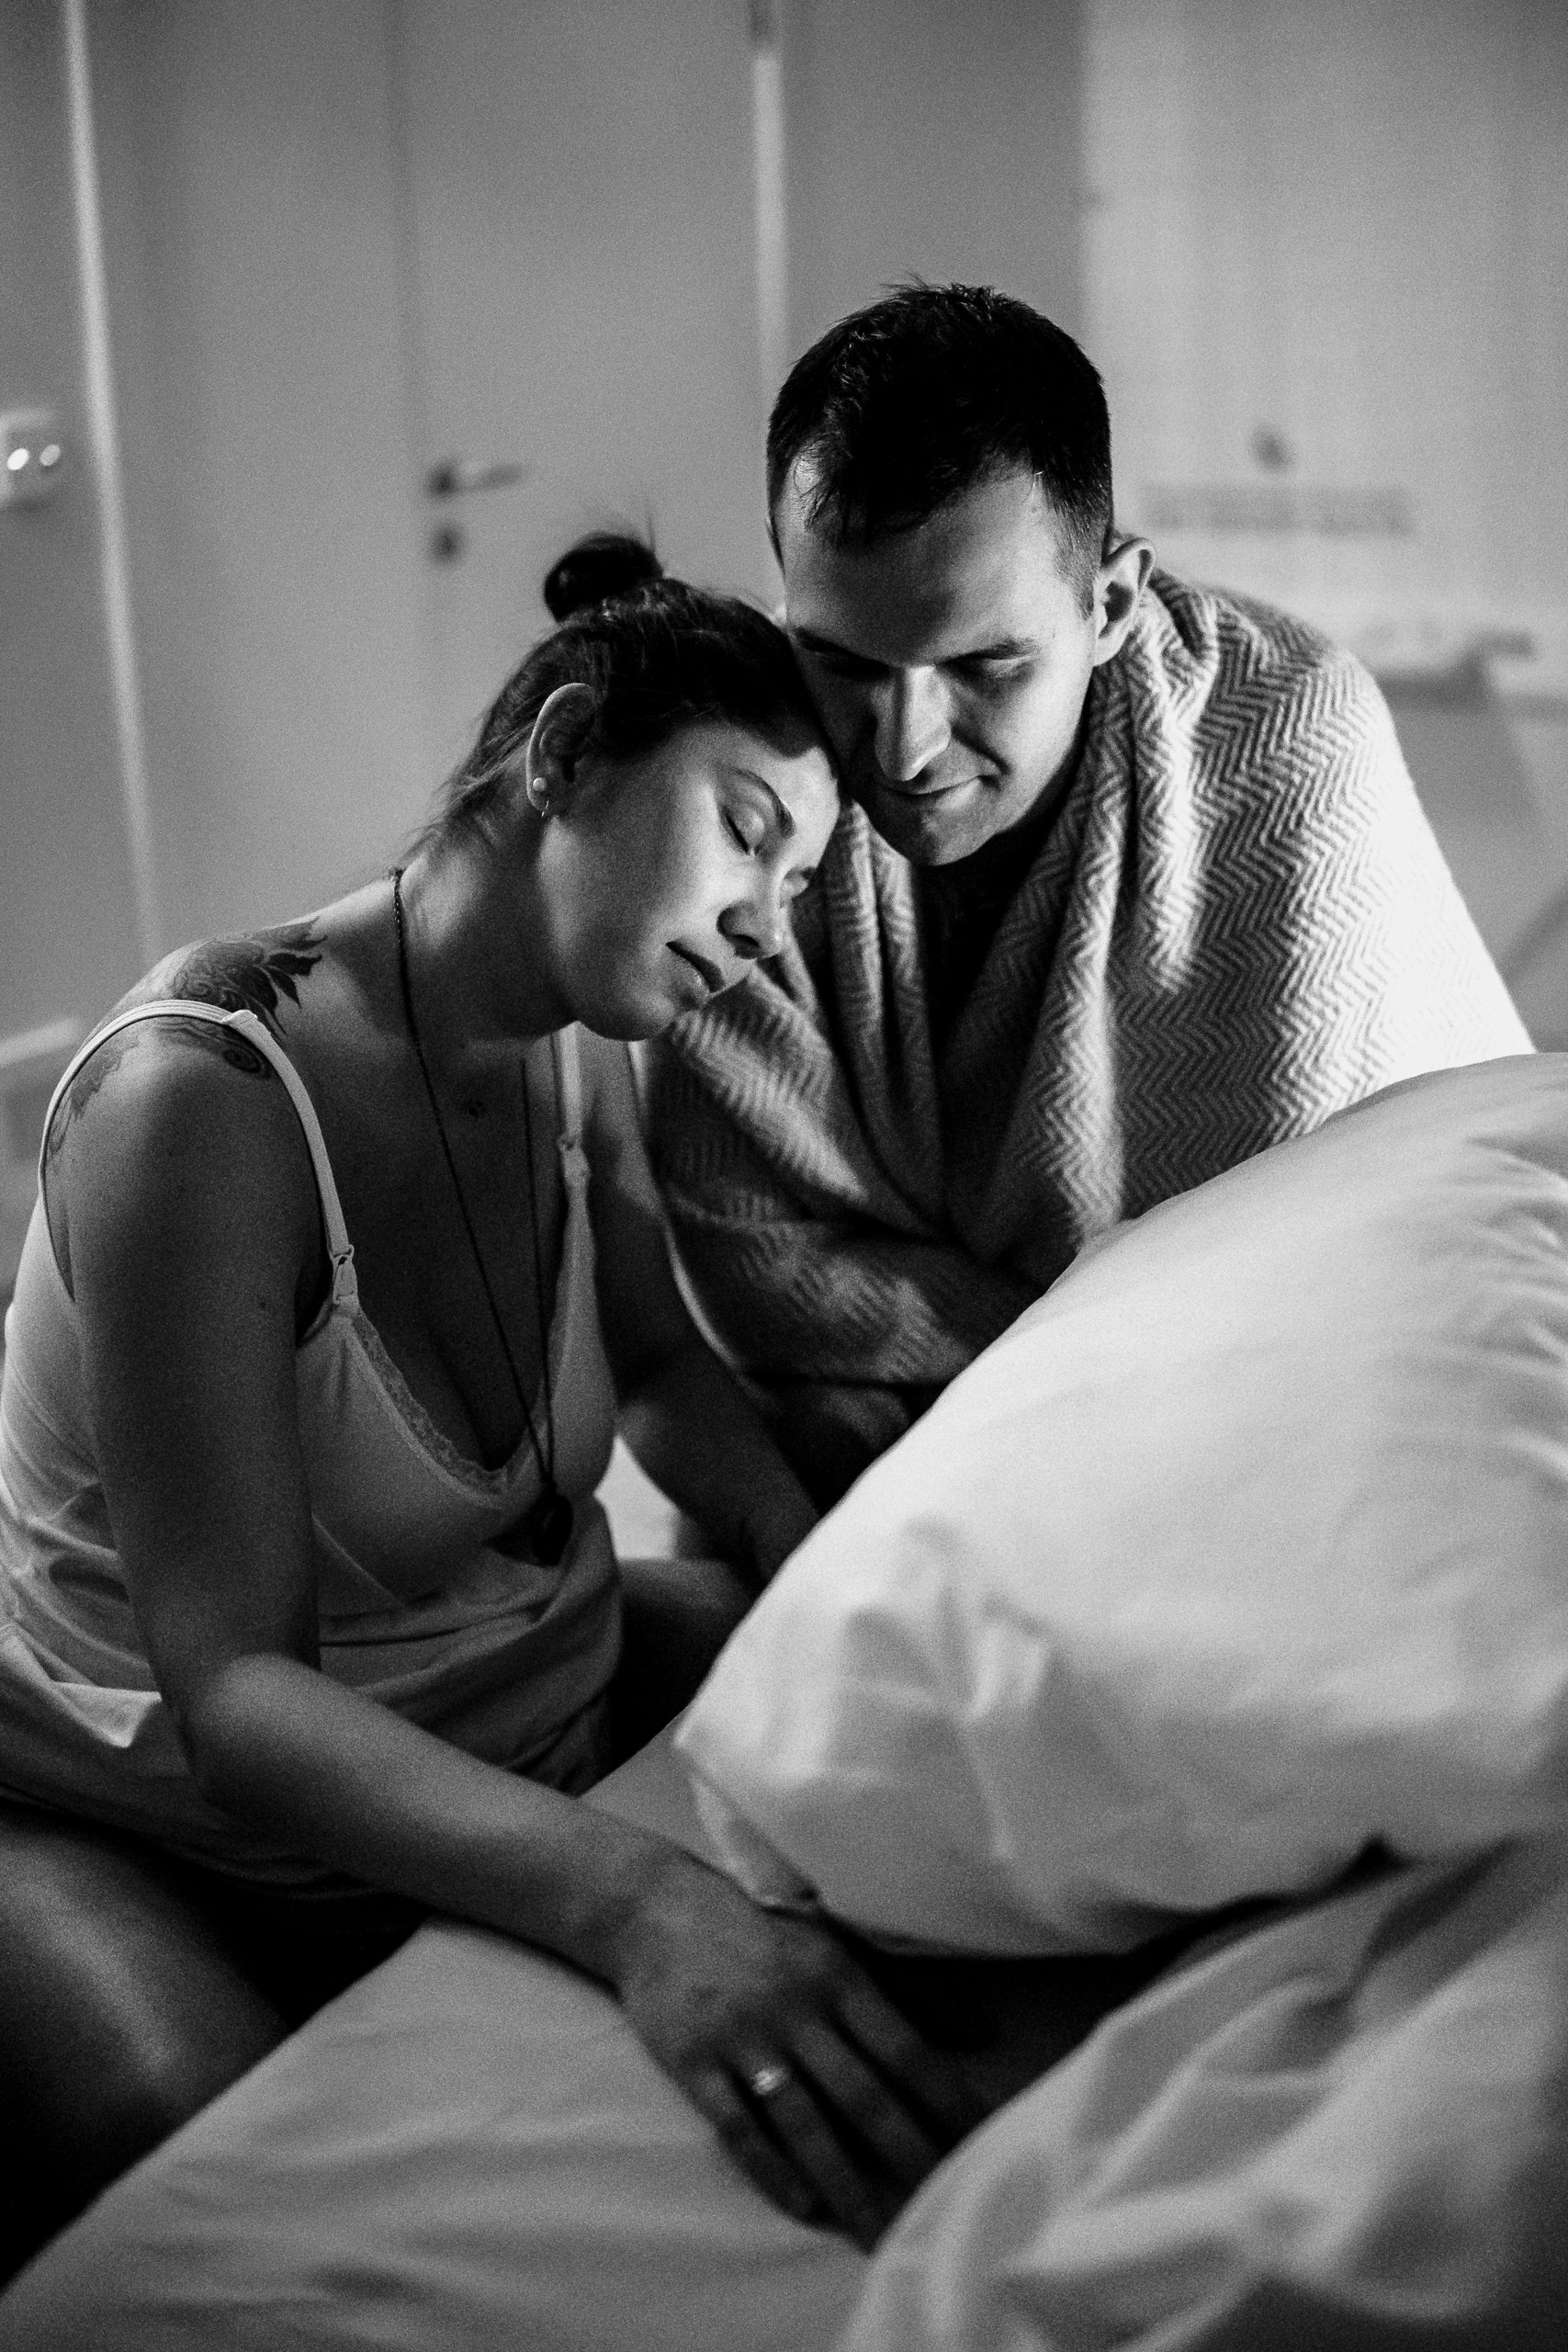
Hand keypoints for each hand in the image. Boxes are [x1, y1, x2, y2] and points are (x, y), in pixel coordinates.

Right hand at [608, 1850, 985, 2247]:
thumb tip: (987, 2034)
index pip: (905, 2049)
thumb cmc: (763, 1932)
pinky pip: (737, 2126)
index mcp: (839, 1976)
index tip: (984, 2150)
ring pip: (804, 2122)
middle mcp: (797, 2007)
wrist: (659, 1910)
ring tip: (879, 2236)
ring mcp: (743, 2036)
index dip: (946, 2103)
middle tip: (941, 2214)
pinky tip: (804, 2206)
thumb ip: (910, 1994)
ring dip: (846, 2184)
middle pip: (862, 2095)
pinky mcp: (694, 2061)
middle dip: (907, 2158)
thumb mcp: (839, 1946)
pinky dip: (771, 2168)